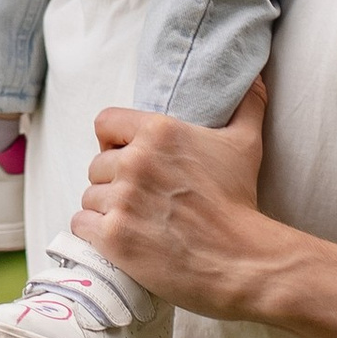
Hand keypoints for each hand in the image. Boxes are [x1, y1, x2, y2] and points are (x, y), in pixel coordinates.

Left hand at [77, 82, 285, 318]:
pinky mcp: (113, 235)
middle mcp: (135, 161)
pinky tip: (121, 238)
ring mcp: (122, 200)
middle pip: (97, 165)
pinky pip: (81, 224)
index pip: (105, 123)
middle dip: (113, 181)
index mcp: (159, 132)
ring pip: (89, 196)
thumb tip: (255, 78)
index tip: (126, 157)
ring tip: (136, 222)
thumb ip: (247, 105)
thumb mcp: (245, 145)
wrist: (240, 259)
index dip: (112, 141)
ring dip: (106, 209)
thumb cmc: (239, 201)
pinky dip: (95, 232)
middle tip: (140, 199)